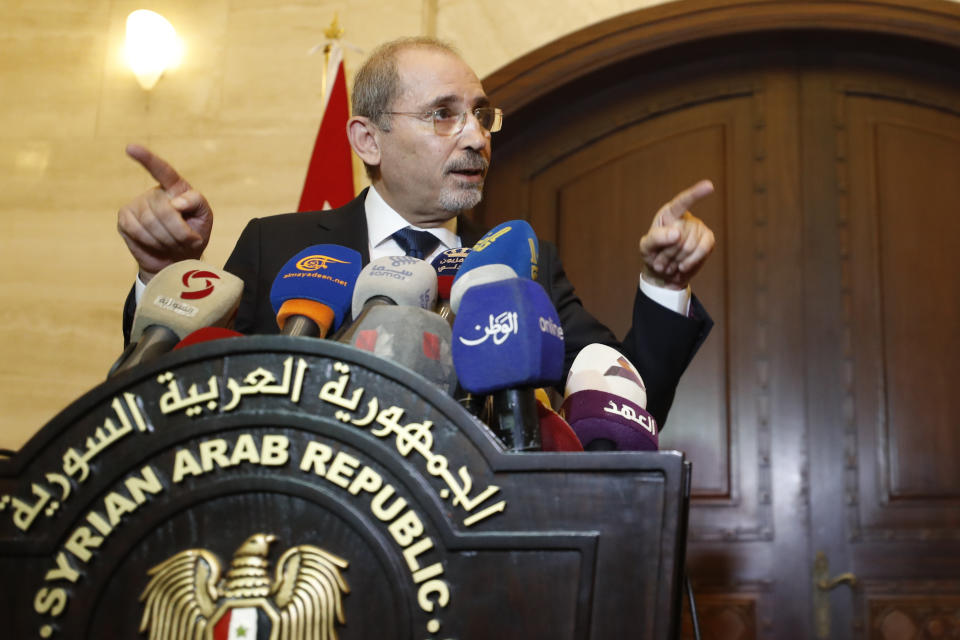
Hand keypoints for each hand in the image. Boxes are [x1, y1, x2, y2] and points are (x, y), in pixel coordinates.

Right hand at [116, 144, 212, 282]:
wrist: (177, 259)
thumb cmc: (193, 234)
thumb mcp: (204, 216)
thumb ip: (196, 202)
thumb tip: (174, 202)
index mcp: (174, 188)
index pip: (162, 170)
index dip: (146, 159)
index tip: (131, 148)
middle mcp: (154, 193)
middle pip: (164, 210)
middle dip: (179, 232)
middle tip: (186, 242)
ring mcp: (136, 205)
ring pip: (151, 223)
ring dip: (168, 240)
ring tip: (173, 244)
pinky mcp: (124, 219)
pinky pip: (137, 231)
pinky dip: (152, 242)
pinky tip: (157, 244)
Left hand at [639, 179, 714, 289]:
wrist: (664, 273)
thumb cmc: (653, 255)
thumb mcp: (646, 247)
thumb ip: (656, 238)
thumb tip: (677, 233)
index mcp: (669, 213)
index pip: (682, 202)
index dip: (696, 194)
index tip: (709, 186)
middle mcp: (687, 217)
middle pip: (680, 235)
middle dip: (668, 252)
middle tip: (661, 261)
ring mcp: (699, 228)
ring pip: (690, 245)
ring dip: (677, 260)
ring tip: (670, 263)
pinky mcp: (708, 240)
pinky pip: (703, 250)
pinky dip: (691, 261)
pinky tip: (682, 266)